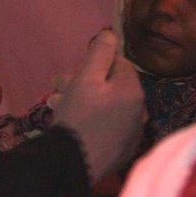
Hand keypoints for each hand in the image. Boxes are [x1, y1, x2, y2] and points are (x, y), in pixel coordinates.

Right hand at [53, 29, 144, 179]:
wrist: (73, 163)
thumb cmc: (78, 115)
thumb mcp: (85, 78)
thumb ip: (99, 53)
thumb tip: (110, 33)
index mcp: (134, 91)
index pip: (119, 64)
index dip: (95, 62)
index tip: (74, 69)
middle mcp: (139, 111)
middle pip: (111, 86)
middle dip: (83, 81)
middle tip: (58, 85)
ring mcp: (131, 133)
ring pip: (106, 107)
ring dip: (82, 100)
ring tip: (56, 103)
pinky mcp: (121, 151)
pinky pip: (107, 126)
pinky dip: (91, 120)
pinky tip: (73, 123)